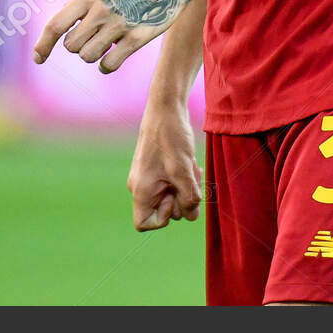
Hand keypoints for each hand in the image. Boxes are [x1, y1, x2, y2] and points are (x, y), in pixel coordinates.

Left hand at [31, 0, 190, 73]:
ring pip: (87, 56)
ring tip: (107, 43)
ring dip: (93, 55)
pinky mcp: (137, 38)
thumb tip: (59, 30)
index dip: (43, 45)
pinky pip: (108, 65)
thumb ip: (80, 6)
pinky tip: (115, 55)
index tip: (38, 59)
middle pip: (71, 46)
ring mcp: (119, 25)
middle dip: (78, 46)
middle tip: (93, 37)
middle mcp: (100, 10)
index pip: (55, 25)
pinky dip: (107, 65)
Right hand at [128, 102, 203, 230]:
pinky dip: (184, 177)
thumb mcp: (183, 170)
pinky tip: (191, 164)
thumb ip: (188, 197)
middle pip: (165, 211)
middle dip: (182, 198)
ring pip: (172, 196)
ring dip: (186, 186)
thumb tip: (191, 216)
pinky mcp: (158, 169)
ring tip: (191, 167)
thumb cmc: (171, 137)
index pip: (144, 223)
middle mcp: (142, 187)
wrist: (166, 109)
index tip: (173, 198)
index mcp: (141, 190)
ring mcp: (149, 178)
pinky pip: (173, 183)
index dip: (163, 219)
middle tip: (190, 176)